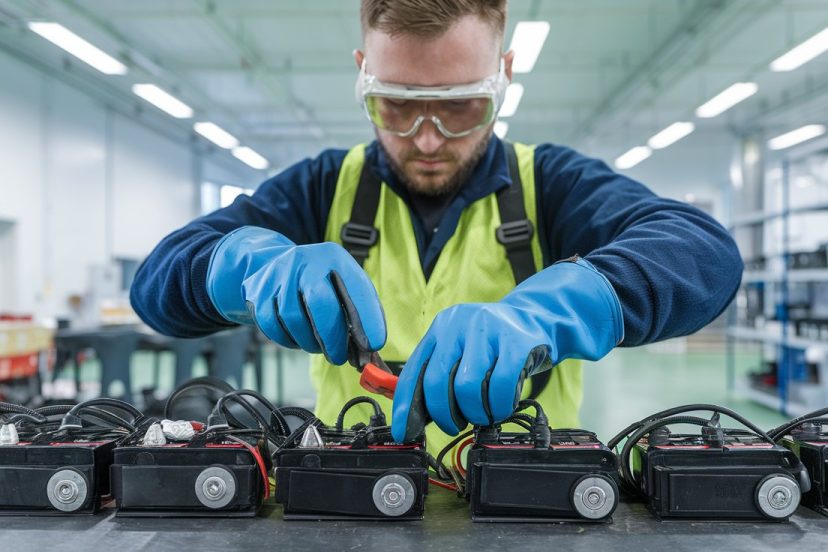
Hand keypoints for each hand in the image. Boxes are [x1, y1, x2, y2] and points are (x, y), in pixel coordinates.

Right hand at [206, 226, 385, 363]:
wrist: (270, 265)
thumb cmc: (316, 282)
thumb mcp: (341, 283)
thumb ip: (357, 309)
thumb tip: (369, 348)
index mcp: (333, 257)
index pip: (356, 289)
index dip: (368, 319)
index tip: (374, 344)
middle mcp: (305, 261)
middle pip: (322, 305)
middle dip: (333, 338)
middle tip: (339, 357)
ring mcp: (278, 276)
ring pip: (295, 320)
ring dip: (309, 342)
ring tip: (318, 345)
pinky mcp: (257, 293)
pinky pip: (273, 328)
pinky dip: (288, 340)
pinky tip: (297, 338)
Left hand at [391, 257, 622, 442]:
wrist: (540, 319)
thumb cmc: (496, 345)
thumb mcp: (464, 350)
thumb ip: (441, 375)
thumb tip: (416, 418)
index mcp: (441, 328)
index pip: (414, 372)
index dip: (406, 407)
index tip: (405, 432)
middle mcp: (459, 324)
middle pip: (437, 382)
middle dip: (445, 415)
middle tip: (456, 425)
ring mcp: (488, 329)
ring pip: (468, 388)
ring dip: (476, 413)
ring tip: (485, 413)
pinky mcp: (516, 342)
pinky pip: (501, 387)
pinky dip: (500, 406)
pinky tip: (503, 406)